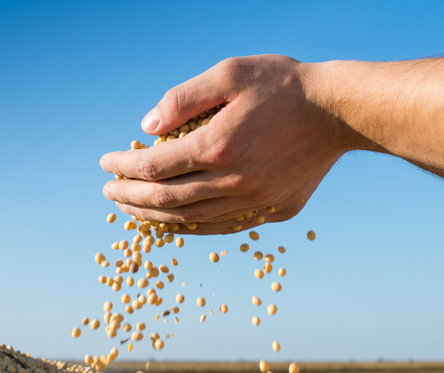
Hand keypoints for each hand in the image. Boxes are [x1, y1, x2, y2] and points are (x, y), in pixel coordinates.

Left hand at [99, 55, 375, 234]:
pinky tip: (173, 222)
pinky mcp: (273, 212)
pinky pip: (220, 228)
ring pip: (190, 220)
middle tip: (109, 192)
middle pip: (165, 199)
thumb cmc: (282, 86)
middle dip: (129, 197)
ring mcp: (254, 202)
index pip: (153, 167)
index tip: (105, 164)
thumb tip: (146, 128)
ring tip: (131, 209)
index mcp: (217, 147)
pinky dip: (190, 228)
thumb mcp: (229, 74)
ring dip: (153, 216)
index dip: (123, 167)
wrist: (338, 111)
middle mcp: (233, 182)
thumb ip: (182, 99)